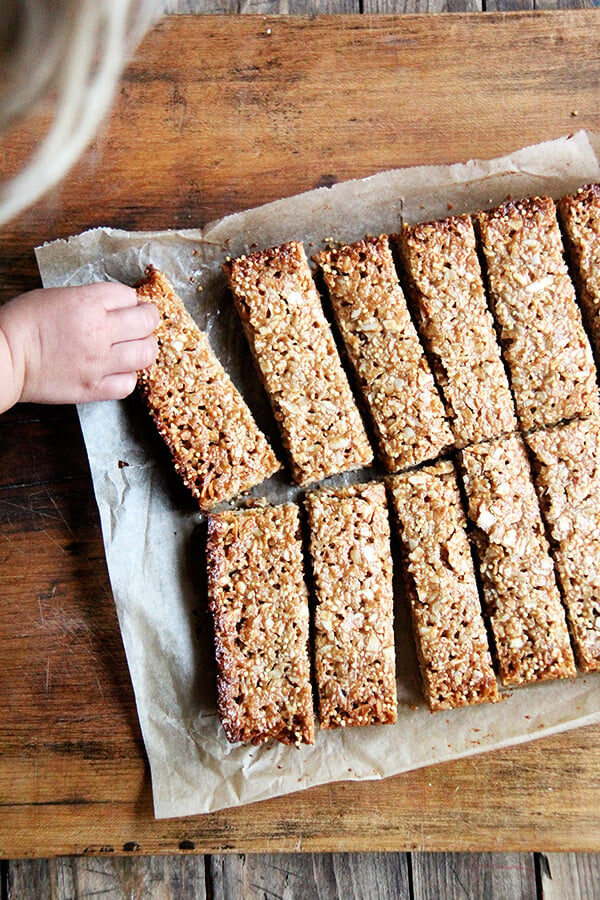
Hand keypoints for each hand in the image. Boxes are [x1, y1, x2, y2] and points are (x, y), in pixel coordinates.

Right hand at [0, 282, 158, 411]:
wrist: (4, 358)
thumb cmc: (23, 323)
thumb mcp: (56, 296)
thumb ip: (90, 300)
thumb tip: (115, 307)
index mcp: (88, 303)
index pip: (129, 296)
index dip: (130, 300)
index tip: (126, 306)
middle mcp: (99, 332)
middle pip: (146, 322)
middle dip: (148, 320)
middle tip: (142, 323)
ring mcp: (98, 362)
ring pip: (145, 353)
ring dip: (145, 348)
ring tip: (135, 347)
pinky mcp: (92, 388)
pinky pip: (128, 384)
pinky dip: (128, 377)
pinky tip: (118, 371)